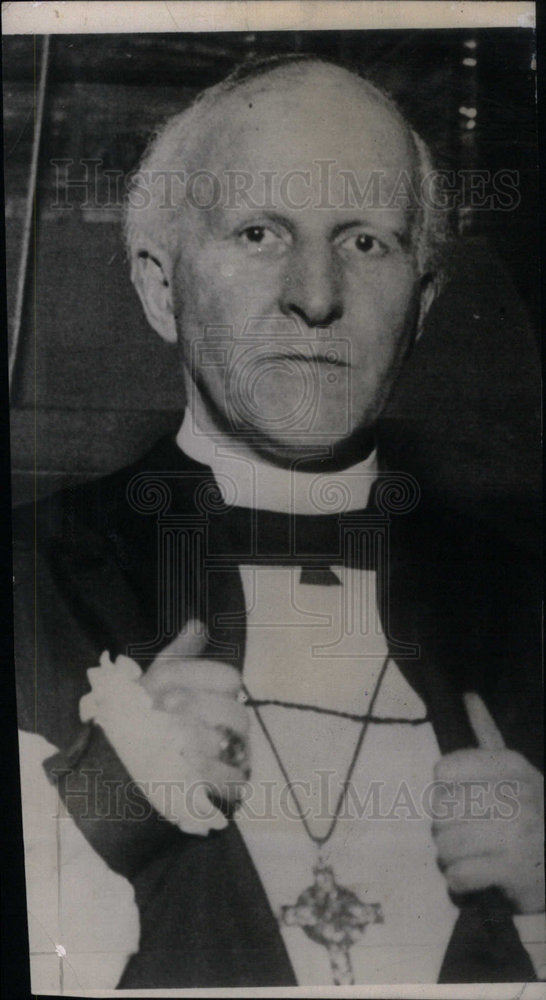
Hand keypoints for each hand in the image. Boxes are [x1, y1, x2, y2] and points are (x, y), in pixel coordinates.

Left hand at [140, 620, 249, 804]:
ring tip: (170, 741)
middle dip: (196, 708)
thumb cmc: (152, 716)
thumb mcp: (160, 683)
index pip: (228, 678)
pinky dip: (208, 772)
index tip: (164, 690)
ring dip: (196, 739)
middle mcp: (235, 723)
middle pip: (232, 711)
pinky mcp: (231, 787)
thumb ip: (180, 655)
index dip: (197, 680)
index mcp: (221, 695)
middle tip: (163, 711)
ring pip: (229, 743)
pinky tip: (184, 766)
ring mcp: (236, 755)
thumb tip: (197, 624)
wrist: (135, 767)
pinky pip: (231, 779)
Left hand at [432, 692, 543, 912]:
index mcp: (511, 765)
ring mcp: (517, 834)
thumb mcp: (515, 771)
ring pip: (446, 844)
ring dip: (451, 858)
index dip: (445, 793)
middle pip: (440, 810)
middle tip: (467, 838)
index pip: (443, 772)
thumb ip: (487, 733)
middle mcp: (515, 795)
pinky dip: (460, 882)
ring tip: (470, 858)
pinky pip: (460, 875)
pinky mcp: (514, 871)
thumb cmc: (532, 815)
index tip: (464, 804)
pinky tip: (475, 879)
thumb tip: (467, 694)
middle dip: (446, 830)